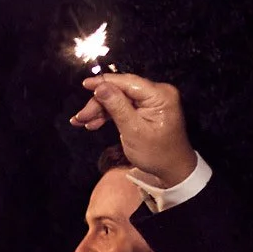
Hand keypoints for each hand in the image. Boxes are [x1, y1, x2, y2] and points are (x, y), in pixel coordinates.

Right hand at [69, 72, 196, 187]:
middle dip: (99, 102)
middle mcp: (157, 93)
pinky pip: (123, 106)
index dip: (105, 82)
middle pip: (121, 91)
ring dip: (100, 110)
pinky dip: (108, 114)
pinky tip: (93, 123)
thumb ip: (117, 107)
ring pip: (119, 99)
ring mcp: (151, 101)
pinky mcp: (145, 109)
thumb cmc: (156, 153)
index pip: (128, 82)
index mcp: (159, 95)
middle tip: (80, 117)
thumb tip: (100, 86)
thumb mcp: (133, 130)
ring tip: (82, 122)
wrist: (172, 169)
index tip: (84, 84)